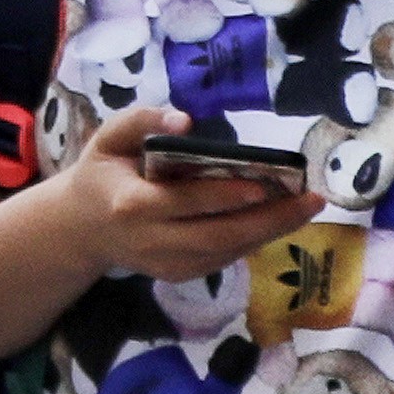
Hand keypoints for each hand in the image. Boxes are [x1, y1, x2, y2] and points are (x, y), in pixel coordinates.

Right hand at [47, 104, 308, 279]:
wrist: (82, 228)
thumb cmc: (103, 173)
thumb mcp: (110, 137)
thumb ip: (143, 120)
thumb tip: (186, 119)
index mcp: (130, 205)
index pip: (183, 203)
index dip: (224, 196)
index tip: (264, 185)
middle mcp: (150, 241)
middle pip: (215, 236)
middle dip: (267, 221)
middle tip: (310, 200)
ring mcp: (165, 264)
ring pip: (225, 253)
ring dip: (270, 232)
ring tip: (307, 207)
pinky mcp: (178, 275)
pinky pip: (222, 259)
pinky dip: (254, 241)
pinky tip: (281, 220)